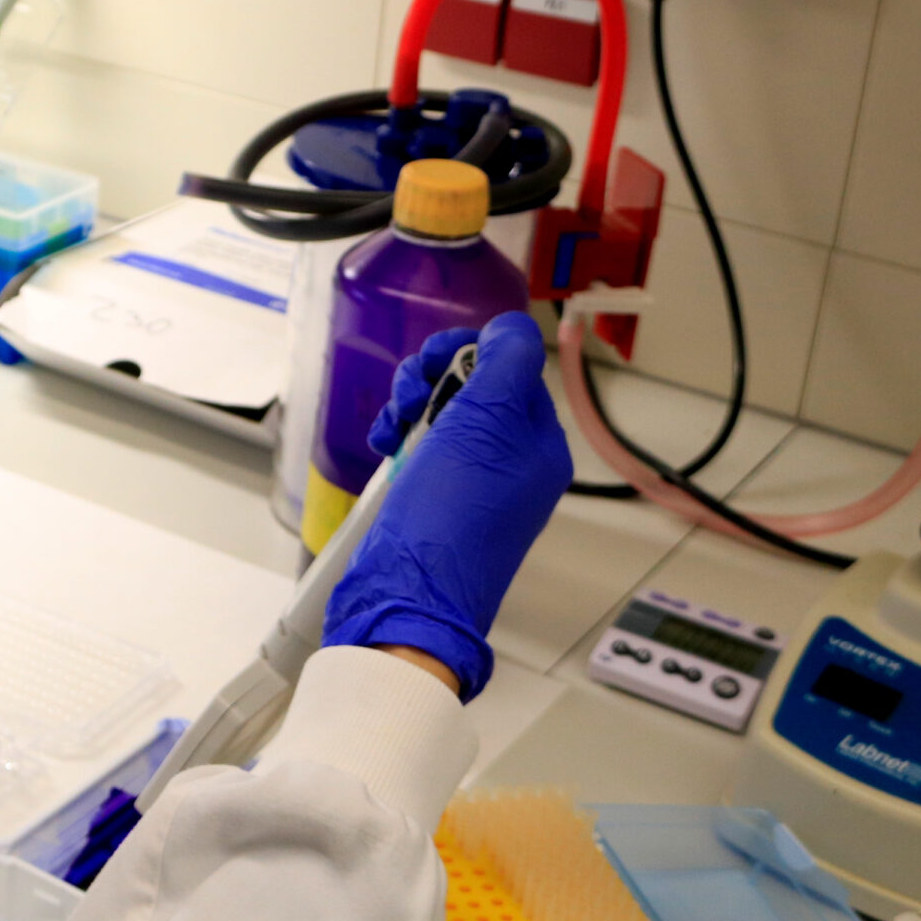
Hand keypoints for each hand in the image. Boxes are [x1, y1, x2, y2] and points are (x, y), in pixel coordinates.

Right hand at [322, 313, 570, 698]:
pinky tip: (382, 448)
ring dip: (407, 408)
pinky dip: (397, 439)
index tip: (430, 363)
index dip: (465, 353)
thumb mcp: (488, 419)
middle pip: (471, 388)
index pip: (508, 368)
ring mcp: (471, 485)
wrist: (409, 593)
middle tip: (407, 399)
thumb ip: (506, 360)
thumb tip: (511, 328)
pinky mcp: (434, 501)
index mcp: (537, 444)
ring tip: (388, 429)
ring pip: (440, 415)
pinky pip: (419, 448)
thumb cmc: (451, 511)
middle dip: (429, 381)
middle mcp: (511, 464)